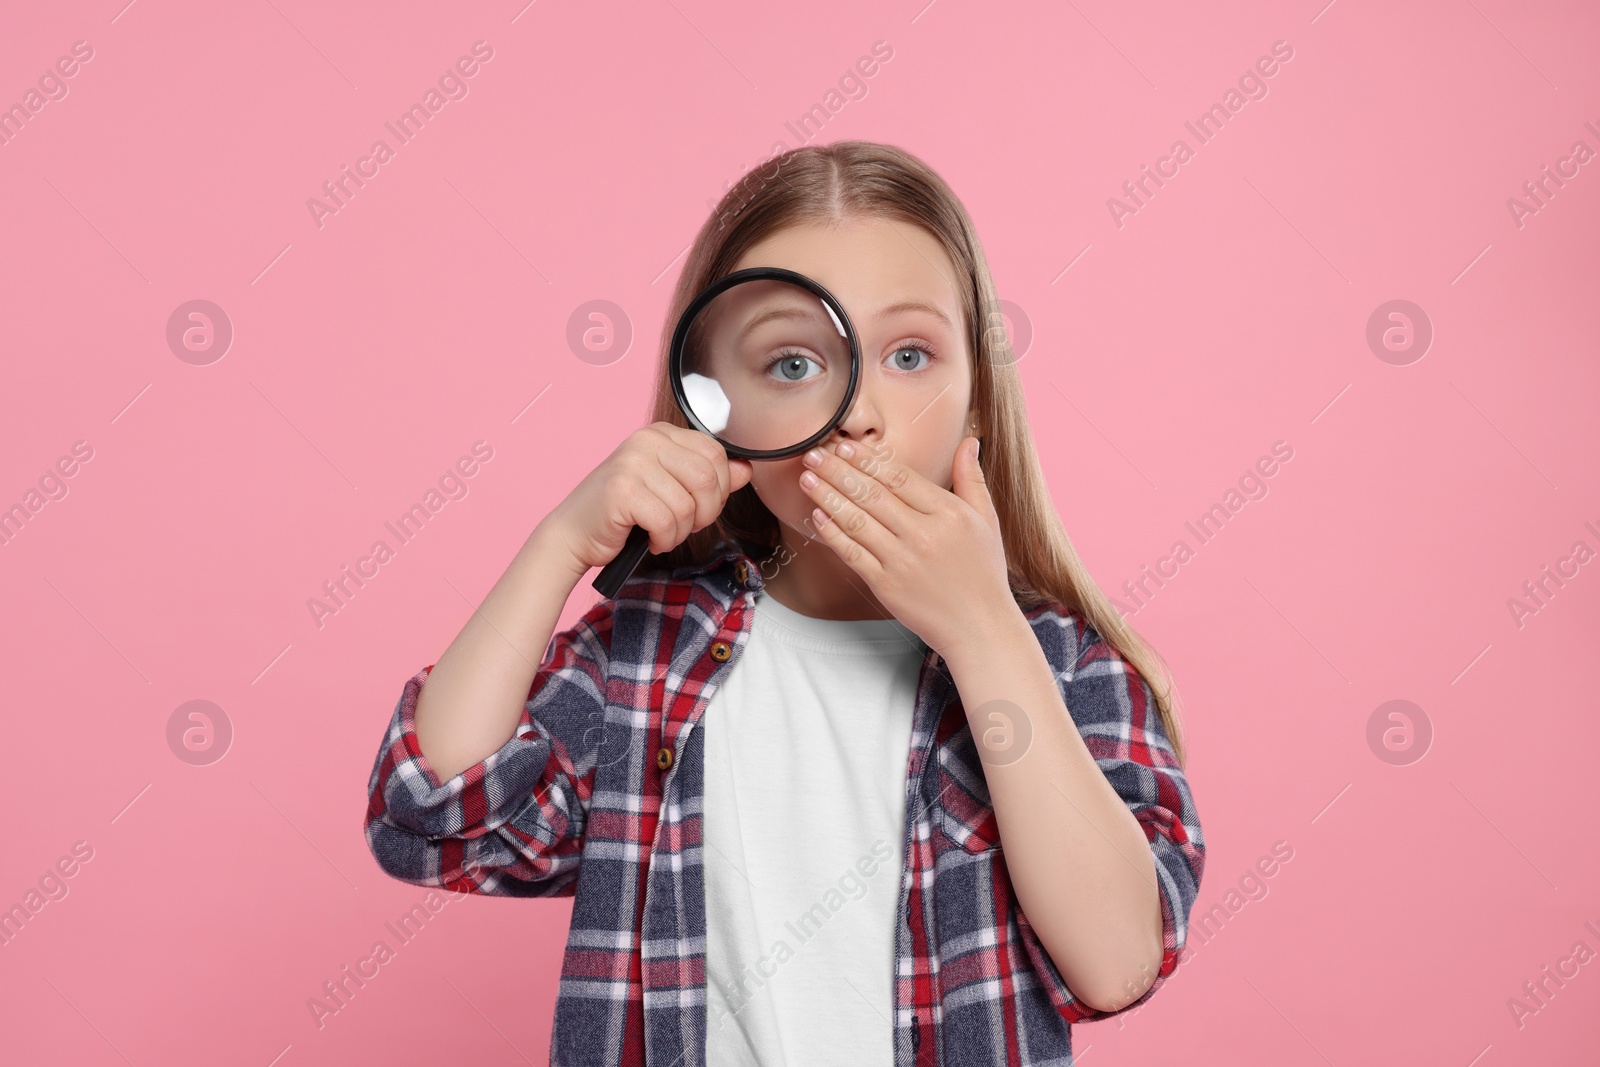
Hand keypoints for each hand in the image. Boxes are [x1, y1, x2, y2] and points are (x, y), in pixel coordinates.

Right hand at [544, 422, 752, 572]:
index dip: (718, 490)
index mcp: (662, 434)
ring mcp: (632, 462)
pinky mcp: (622, 489)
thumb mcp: (671, 489)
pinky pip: (667, 521)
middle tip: (682, 525)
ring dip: (680, 532)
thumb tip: (745, 470)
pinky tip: (648, 538)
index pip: (716, 455)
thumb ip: (709, 479)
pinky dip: (663, 539)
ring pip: (688, 505)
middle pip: (707, 479)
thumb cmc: (624, 513)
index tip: (698, 508)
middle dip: (703, 513)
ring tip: (660, 533)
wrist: (575, 533)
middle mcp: (646, 440)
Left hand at [798, 435, 1016, 661]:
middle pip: (871, 494)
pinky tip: (817, 517)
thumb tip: (968, 441)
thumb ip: (972, 479)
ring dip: (827, 497)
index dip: (867, 460)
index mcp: (948, 513)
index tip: (844, 445)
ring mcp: (902, 561)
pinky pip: (853, 553)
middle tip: (813, 453)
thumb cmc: (983, 572)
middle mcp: (924, 535)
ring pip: (856, 521)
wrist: (979, 627)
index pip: (899, 477)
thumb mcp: (987, 520)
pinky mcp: (886, 586)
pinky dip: (833, 534)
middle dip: (837, 471)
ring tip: (807, 478)